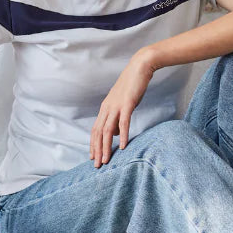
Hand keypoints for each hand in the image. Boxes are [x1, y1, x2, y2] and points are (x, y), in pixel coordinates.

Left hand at [91, 51, 155, 166]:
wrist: (140, 68)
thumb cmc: (132, 87)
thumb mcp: (122, 104)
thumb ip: (117, 118)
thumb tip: (114, 133)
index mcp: (105, 109)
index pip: (95, 130)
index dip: (93, 144)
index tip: (93, 157)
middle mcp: (107, 108)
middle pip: (98, 133)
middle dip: (97, 150)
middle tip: (97, 165)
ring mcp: (116, 106)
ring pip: (107, 131)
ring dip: (105, 147)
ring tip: (106, 160)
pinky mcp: (127, 104)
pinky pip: (123, 123)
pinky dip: (122, 135)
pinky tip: (122, 146)